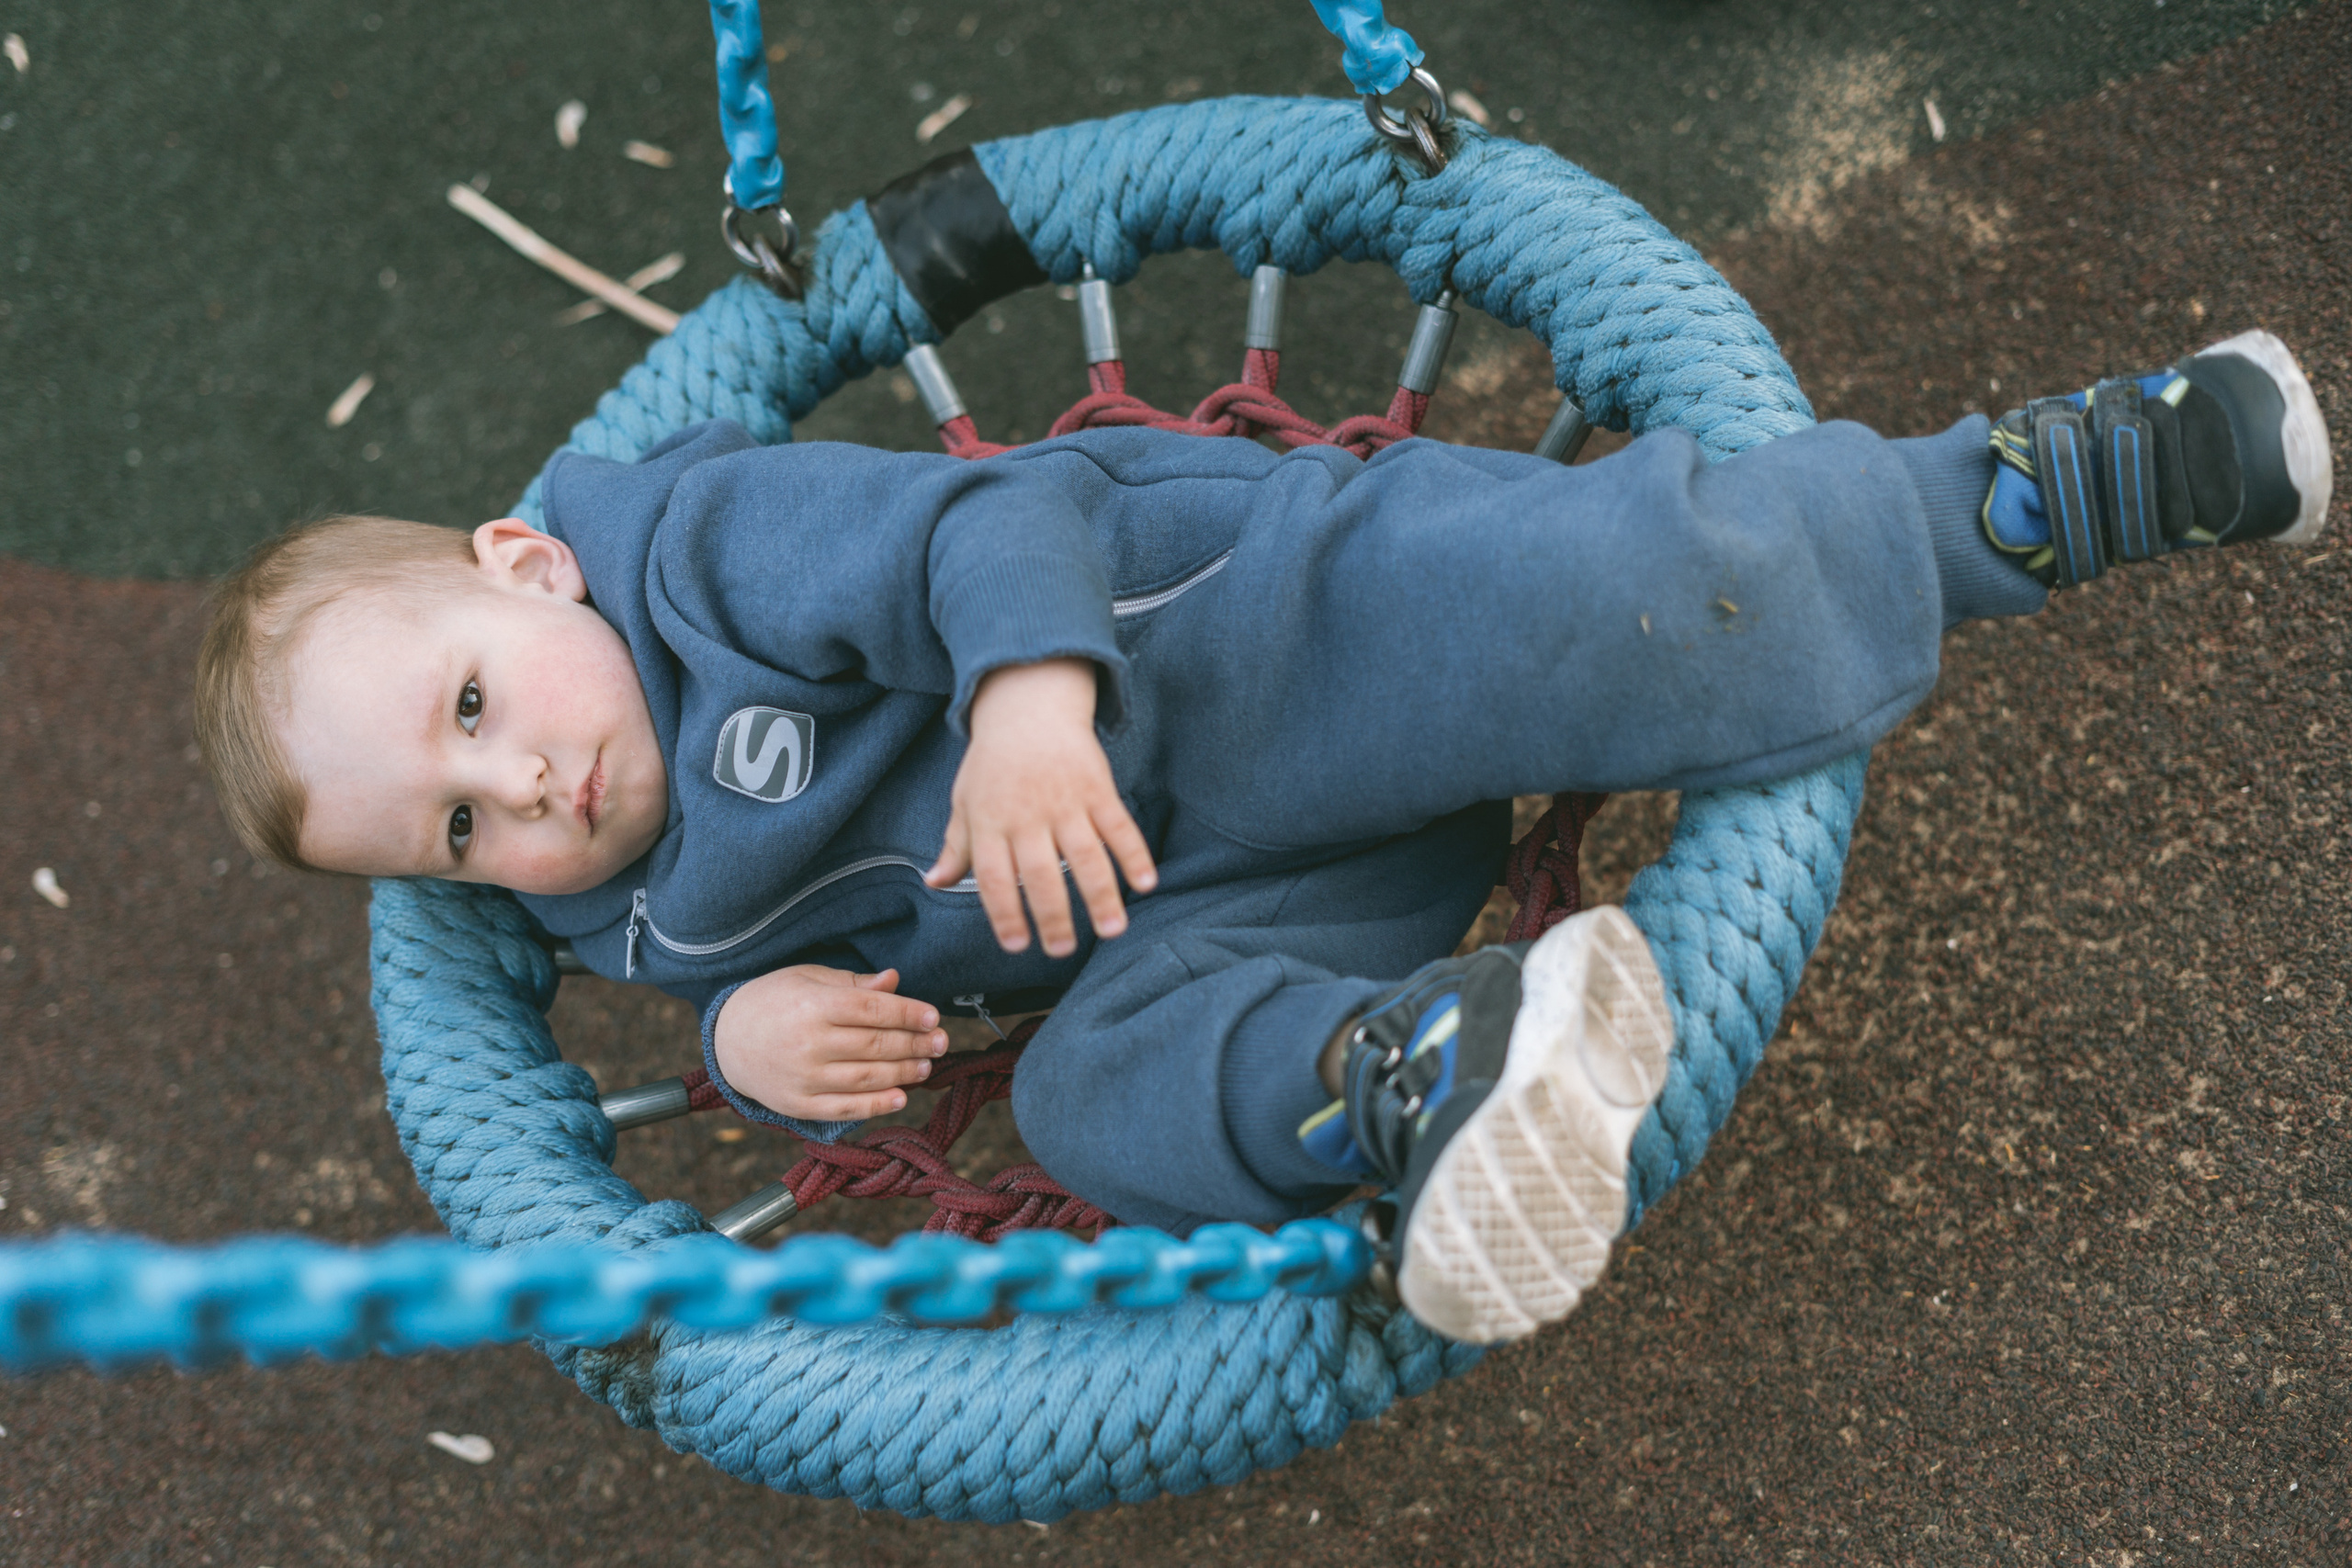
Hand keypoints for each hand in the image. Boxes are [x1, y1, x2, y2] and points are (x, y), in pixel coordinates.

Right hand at [711, 966, 946, 1121]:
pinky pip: (844, 1109)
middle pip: (874, 1045)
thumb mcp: (809, 979)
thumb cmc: (774, 1001)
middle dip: (914, 1044)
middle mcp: (808, 1042)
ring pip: (865, 1078)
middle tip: (941, 1042)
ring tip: (926, 1066)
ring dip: (903, 1073)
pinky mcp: (798, 1105)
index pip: (871, 1009)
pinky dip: (876, 1105)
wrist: (726, 1040)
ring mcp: (803, 1077)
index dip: (908, 1013)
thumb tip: (894, 981)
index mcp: (813, 1004)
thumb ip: (853, 984)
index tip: (933, 1017)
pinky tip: (900, 1097)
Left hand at [924, 657, 1157, 956]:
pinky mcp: (1097, 788)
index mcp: (990, 822)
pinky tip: (1145, 884)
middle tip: (1062, 949)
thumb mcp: (965, 801)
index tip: (1017, 945)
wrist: (1028, 707)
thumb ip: (956, 846)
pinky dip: (1134, 854)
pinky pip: (1119, 826)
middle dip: (1053, 915)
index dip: (1005, 913)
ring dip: (1100, 895)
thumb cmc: (993, 763)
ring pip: (1085, 855)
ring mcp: (1065, 801)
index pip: (994, 877)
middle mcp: (1027, 815)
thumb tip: (933, 881)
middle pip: (1041, 873)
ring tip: (1111, 931)